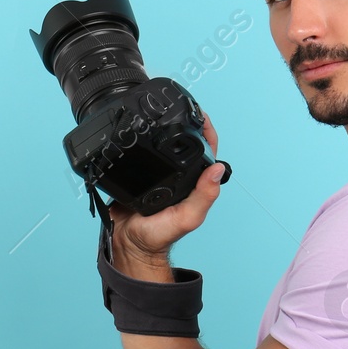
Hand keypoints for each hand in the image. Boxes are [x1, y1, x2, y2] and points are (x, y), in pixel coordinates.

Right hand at [106, 110, 227, 272]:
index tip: (200, 113)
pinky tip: (138, 132)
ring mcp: (158, 174)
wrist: (129, 244)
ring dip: (162, 130)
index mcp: (194, 183)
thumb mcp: (186, 217)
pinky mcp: (137, 174)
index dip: (206, 130)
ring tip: (161, 112)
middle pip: (185, 143)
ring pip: (162, 145)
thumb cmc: (159, 236)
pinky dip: (140, 141)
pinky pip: (139, 154)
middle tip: (180, 105)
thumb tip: (218, 171)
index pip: (207, 150)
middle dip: (185, 123)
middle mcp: (178, 176)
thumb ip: (203, 196)